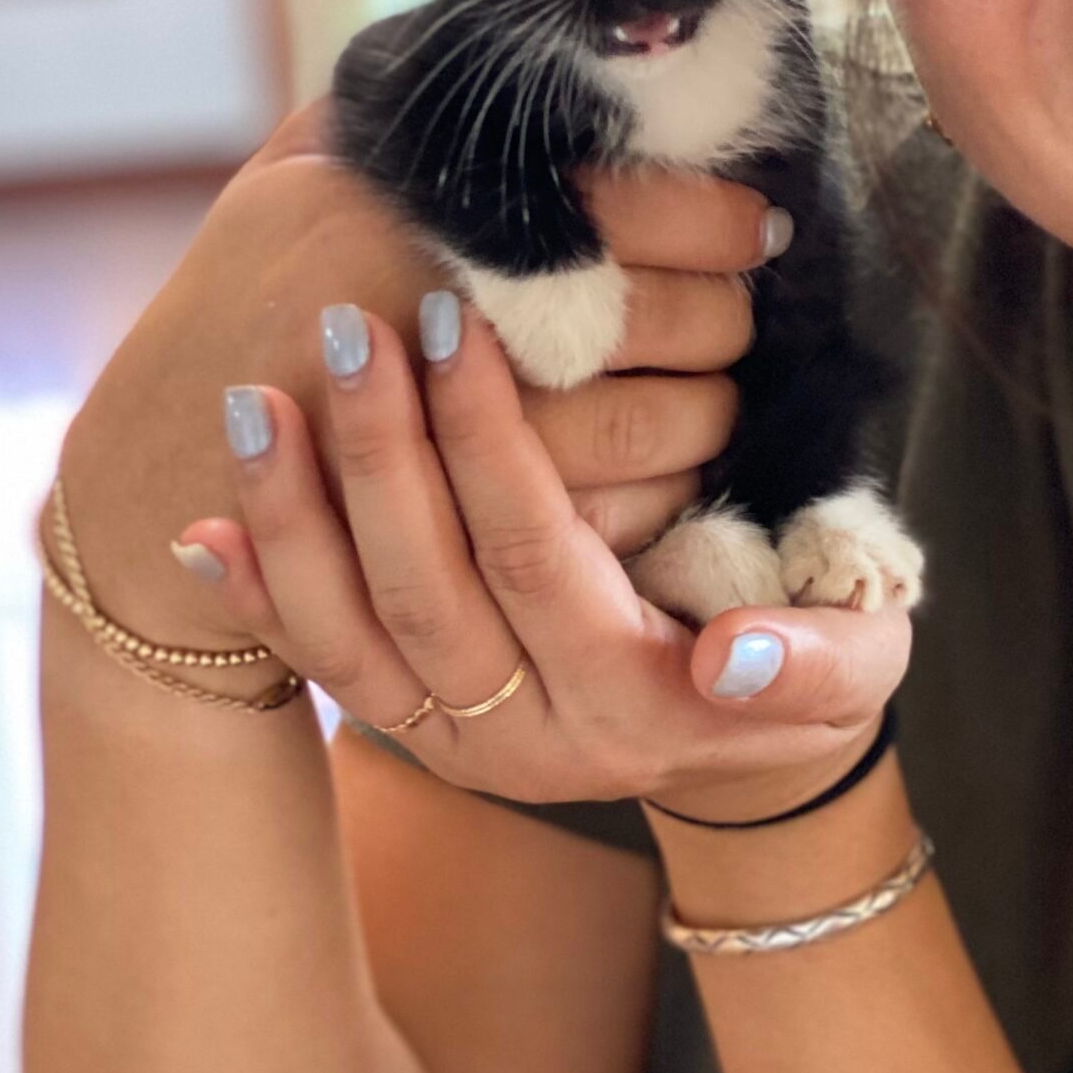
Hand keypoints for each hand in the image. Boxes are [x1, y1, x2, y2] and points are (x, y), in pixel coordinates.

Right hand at [58, 102, 777, 654]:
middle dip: (726, 317)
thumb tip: (522, 41)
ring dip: (711, 407)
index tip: (755, 225)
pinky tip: (654, 456)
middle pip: (687, 318)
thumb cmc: (256, 290)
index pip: (652, 205)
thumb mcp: (311, 168)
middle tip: (725, 308)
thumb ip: (413, 105)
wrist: (180, 456)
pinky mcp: (494, 527)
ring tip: (700, 384)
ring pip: (678, 421)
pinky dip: (667, 486)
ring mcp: (486, 435)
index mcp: (445, 212)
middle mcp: (473, 318)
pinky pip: (638, 508)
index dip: (727, 219)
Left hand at [179, 297, 909, 815]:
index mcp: (637, 704)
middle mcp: (534, 742)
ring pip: (354, 635)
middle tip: (349, 327)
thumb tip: (733, 653)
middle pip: (428, 588)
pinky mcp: (423, 734)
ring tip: (257, 398)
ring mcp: (466, 745)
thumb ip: (816, 660)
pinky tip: (212, 525)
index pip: (539, 558)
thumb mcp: (859, 664)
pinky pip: (325, 668)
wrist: (749, 743)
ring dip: (298, 515)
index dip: (492, 444)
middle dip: (382, 452)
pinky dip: (265, 597)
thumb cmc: (815, 665)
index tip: (460, 328)